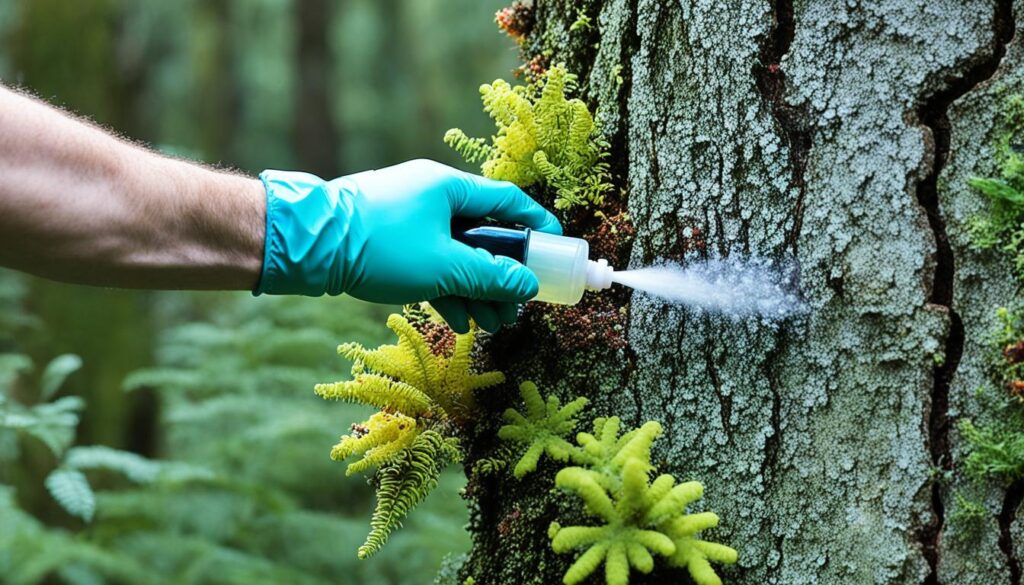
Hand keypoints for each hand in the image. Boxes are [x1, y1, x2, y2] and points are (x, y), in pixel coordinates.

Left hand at [255, 159, 561, 332]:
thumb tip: (527, 284)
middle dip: (504, 274)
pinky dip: (447, 288)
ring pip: (457, 253)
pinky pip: (432, 263)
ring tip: (493, 323)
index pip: (508, 201)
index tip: (556, 248)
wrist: (307, 246)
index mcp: (449, 188)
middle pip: (483, 234)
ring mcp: (410, 218)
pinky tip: (460, 320)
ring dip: (477, 288)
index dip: (536, 225)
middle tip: (519, 304)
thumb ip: (490, 276)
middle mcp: (431, 197)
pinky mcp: (391, 241)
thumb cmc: (379, 246)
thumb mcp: (443, 266)